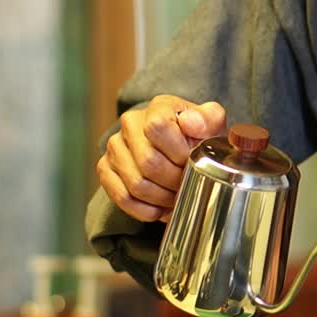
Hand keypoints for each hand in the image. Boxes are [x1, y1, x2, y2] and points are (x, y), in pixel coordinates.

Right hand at [96, 95, 226, 222]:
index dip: (178, 152)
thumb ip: (210, 119)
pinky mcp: (105, 168)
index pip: (157, 127)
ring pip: (136, 184)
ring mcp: (115, 147)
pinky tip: (159, 208)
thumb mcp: (211, 124)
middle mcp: (130, 123)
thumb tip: (191, 123)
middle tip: (187, 186)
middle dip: (173, 181)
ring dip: (161, 198)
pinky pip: (122, 197)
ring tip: (175, 197)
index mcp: (157, 107)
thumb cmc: (195, 137)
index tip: (191, 161)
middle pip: (148, 162)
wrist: (176, 147)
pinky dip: (145, 209)